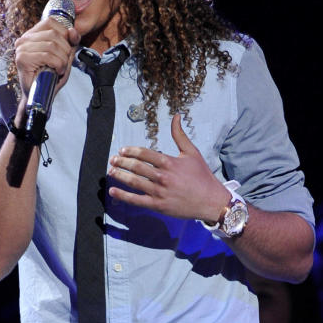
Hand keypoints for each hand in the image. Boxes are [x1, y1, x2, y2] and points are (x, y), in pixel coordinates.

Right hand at [13, 17, 80, 109]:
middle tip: (64, 63)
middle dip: (65, 50)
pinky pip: (47, 56)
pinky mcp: (22, 59)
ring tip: (60, 69)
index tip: (67, 49)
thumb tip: (73, 31)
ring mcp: (21, 49)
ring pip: (52, 45)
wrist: (39, 97)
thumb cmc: (50, 76)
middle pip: (54, 34)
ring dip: (62, 59)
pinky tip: (56, 72)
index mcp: (32, 35)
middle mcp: (24, 39)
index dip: (65, 33)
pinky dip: (57, 65)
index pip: (51, 22)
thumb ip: (70, 42)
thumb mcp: (65, 56)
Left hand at [108, 112, 231, 221]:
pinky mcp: (158, 206)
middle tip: (113, 160)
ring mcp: (159, 192)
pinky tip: (113, 191)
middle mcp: (163, 177)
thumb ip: (180, 135)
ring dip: (120, 176)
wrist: (211, 201)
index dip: (131, 151)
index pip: (144, 154)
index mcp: (169, 162)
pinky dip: (123, 196)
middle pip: (136, 167)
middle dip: (122, 162)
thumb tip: (175, 116)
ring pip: (134, 182)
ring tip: (111, 171)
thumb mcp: (192, 152)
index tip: (122, 150)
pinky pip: (137, 200)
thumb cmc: (202, 176)